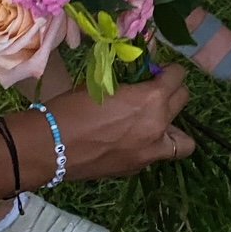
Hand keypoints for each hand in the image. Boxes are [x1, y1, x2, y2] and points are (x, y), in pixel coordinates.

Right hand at [40, 65, 193, 182]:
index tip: (158, 72)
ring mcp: (150, 151)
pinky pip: (159, 155)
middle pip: (183, 101)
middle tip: (156, 92)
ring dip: (174, 127)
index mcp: (152, 99)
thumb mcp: (103, 83)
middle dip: (172, 92)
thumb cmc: (71, 107)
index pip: (178, 77)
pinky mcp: (136, 168)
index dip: (169, 71)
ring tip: (156, 122)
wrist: (47, 146)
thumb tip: (146, 63)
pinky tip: (136, 140)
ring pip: (183, 140)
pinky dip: (154, 147)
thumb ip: (130, 77)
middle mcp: (158, 124)